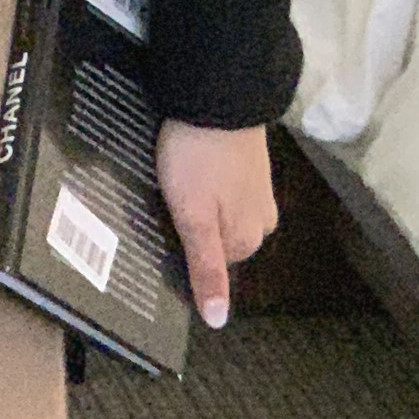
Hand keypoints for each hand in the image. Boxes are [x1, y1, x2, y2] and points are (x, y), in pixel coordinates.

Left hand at [155, 119, 278, 328]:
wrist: (217, 97)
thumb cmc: (197, 159)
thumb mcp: (194, 219)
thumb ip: (206, 270)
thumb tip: (219, 321)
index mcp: (248, 239)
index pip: (209, 265)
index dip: (180, 248)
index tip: (157, 230)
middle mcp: (261, 219)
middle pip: (216, 238)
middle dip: (189, 226)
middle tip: (160, 202)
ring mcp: (258, 189)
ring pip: (219, 211)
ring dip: (197, 202)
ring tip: (169, 182)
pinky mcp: (249, 163)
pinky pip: (223, 186)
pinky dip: (204, 181)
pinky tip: (187, 166)